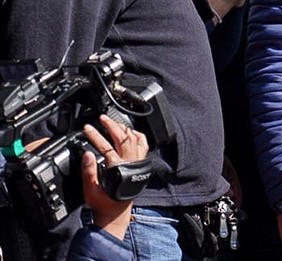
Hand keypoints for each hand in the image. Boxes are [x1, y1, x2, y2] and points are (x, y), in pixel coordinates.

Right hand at [81, 115, 149, 239]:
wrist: (115, 213)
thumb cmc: (103, 202)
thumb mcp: (90, 189)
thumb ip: (88, 171)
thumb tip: (86, 154)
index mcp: (118, 169)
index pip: (106, 146)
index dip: (96, 135)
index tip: (87, 128)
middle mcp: (131, 164)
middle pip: (124, 138)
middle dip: (112, 125)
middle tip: (102, 118)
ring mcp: (138, 163)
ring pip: (136, 139)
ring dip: (125, 129)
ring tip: (114, 123)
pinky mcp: (141, 165)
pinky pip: (143, 146)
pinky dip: (138, 136)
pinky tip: (130, 132)